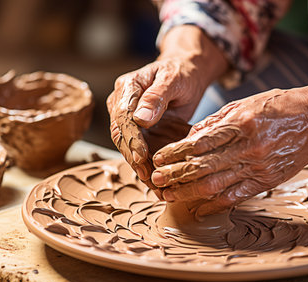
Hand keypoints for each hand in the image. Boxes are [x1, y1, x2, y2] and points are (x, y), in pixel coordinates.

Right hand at [107, 25, 227, 190]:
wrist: (187, 73)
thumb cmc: (182, 72)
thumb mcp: (173, 79)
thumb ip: (157, 97)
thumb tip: (140, 119)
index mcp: (127, 88)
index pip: (123, 117)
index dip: (131, 138)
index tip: (141, 156)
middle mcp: (122, 104)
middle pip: (120, 135)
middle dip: (133, 157)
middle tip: (148, 176)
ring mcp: (128, 119)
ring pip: (127, 146)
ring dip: (139, 165)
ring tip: (153, 183)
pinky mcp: (139, 130)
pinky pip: (139, 149)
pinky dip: (147, 164)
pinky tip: (157, 179)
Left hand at [151, 87, 307, 214]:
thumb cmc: (278, 106)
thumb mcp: (244, 104)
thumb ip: (215, 122)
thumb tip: (188, 138)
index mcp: (239, 123)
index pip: (198, 142)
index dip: (175, 152)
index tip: (159, 158)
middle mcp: (246, 147)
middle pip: (202, 166)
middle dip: (175, 174)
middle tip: (155, 179)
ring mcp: (257, 167)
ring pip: (215, 185)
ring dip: (188, 192)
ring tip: (168, 195)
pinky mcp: (267, 181)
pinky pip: (236, 197)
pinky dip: (215, 204)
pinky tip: (198, 208)